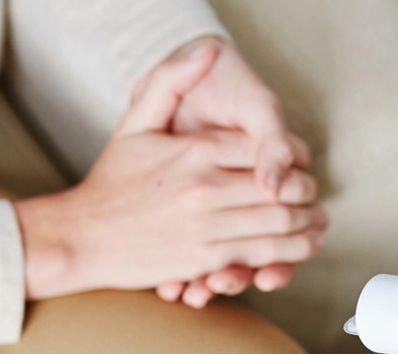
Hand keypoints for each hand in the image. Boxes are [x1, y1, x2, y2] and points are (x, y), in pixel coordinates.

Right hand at [13, 45, 325, 300]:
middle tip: (314, 193)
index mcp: (195, 150)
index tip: (299, 161)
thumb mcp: (134, 123)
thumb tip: (206, 50)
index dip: (292, 155)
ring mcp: (208, 225)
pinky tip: (303, 246)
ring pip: (280, 222)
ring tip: (317, 220)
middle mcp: (205, 187)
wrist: (80, 237)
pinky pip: (263, 255)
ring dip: (308, 222)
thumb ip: (170, 83)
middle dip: (307, 190)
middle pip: (282, 186)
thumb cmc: (110, 183)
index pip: (265, 147)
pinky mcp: (207, 259)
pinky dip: (292, 252)